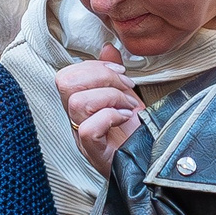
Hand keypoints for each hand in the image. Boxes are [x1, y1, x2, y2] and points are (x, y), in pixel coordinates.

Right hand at [58, 41, 143, 176]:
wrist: (151, 166)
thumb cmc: (136, 134)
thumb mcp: (126, 96)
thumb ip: (113, 73)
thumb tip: (107, 48)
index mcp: (80, 105)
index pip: (67, 75)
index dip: (93, 66)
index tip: (121, 73)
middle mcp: (75, 120)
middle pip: (65, 83)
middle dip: (100, 76)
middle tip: (125, 87)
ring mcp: (81, 137)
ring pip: (76, 103)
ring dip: (109, 96)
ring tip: (128, 105)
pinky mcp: (93, 152)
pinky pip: (87, 128)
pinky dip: (110, 117)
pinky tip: (125, 118)